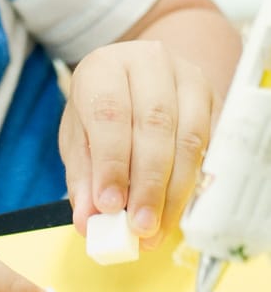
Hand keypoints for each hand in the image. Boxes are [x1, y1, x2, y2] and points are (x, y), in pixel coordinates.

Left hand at [59, 40, 218, 246]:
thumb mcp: (79, 137)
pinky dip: (193, 184)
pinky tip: (176, 210)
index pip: (110, 112)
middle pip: (154, 124)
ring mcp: (186, 77)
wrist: (137, 77)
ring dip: (174, 191)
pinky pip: (209, 145)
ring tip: (157, 229)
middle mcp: (148, 63)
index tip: (109, 205)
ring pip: (188, 137)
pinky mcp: (212, 97)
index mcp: (104, 66)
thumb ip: (83, 177)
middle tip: (140, 226)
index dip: (111, 162)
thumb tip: (87, 221)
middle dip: (148, 184)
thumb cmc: (102, 108)